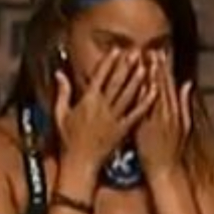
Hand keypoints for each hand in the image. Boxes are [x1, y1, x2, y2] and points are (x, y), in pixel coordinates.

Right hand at [53, 49, 156, 173]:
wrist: (80, 162)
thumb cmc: (68, 140)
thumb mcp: (60, 114)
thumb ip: (62, 92)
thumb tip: (59, 73)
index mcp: (87, 102)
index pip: (99, 77)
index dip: (109, 63)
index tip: (117, 50)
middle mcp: (102, 108)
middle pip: (116, 83)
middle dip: (127, 67)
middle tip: (137, 52)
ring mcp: (114, 119)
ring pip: (128, 96)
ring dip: (138, 80)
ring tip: (147, 66)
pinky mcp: (124, 130)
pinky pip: (136, 114)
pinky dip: (145, 102)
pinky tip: (154, 92)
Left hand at [136, 52, 192, 178]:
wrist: (164, 168)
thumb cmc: (173, 149)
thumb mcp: (184, 125)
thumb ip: (185, 104)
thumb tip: (188, 85)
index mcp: (175, 111)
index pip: (169, 85)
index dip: (164, 68)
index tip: (159, 53)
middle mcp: (165, 113)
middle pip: (159, 86)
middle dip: (154, 67)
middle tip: (148, 50)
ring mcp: (153, 120)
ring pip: (149, 94)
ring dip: (144, 77)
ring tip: (139, 61)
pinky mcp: (142, 126)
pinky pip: (139, 108)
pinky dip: (137, 95)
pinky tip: (132, 84)